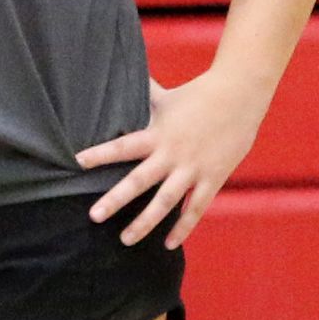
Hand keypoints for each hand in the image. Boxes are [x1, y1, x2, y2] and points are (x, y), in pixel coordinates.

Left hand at [74, 65, 270, 248]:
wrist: (241, 95)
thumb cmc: (199, 94)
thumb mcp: (166, 96)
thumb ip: (143, 94)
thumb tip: (122, 75)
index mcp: (158, 134)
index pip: (123, 146)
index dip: (100, 154)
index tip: (77, 162)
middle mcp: (173, 154)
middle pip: (139, 181)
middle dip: (115, 199)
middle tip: (93, 216)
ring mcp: (193, 169)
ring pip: (166, 202)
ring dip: (145, 223)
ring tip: (125, 240)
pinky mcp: (213, 179)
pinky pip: (195, 209)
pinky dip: (183, 227)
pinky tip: (168, 244)